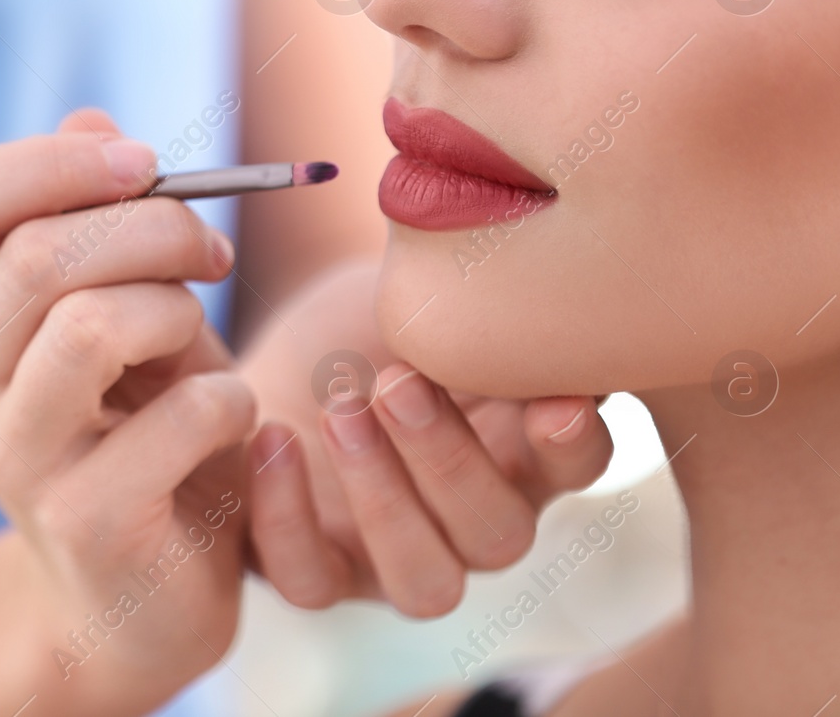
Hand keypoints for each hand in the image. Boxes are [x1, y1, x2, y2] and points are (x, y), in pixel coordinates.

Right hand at [0, 110, 253, 713]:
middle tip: (212, 251)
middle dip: (155, 227)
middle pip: (36, 253)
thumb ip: (101, 221)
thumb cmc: (140, 429)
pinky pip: (184, 412)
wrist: (144, 594)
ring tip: (203, 342)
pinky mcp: (84, 521)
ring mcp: (11, 461)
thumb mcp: (125, 310)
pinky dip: (233, 399)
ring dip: (181, 311)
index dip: (51, 160)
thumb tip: (92, 117)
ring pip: (93, 325)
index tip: (144, 163)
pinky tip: (228, 425)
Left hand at [241, 261, 613, 615]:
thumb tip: (534, 255)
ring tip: (340, 406)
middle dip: (449, 460)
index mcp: (520, 452)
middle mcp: (472, 522)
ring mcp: (394, 560)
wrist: (262, 362)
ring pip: (424, 584)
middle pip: (498, 536)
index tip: (550, 398)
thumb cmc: (361, 323)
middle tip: (398, 382)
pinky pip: (310, 585)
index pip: (577, 467)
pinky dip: (287, 518)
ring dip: (384, 497)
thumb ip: (481, 296)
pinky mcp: (315, 570)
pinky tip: (271, 437)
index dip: (571, 444)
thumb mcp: (421, 295)